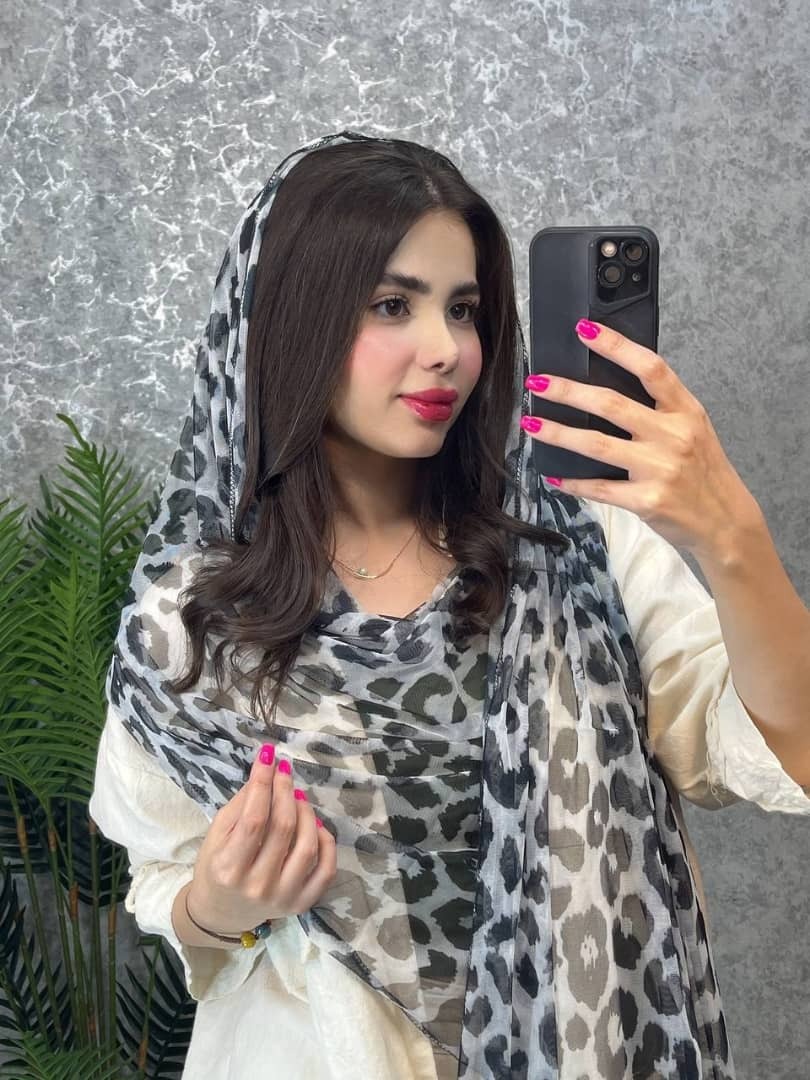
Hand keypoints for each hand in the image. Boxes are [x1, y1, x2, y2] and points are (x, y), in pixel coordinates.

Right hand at [187, 746, 336, 933]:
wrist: (222, 913)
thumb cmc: (216, 868)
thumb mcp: (216, 835)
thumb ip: (240, 805)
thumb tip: (266, 773)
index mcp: (229, 869)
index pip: (254, 819)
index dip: (263, 783)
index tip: (268, 756)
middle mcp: (257, 886)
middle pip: (283, 828)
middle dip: (285, 790)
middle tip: (284, 771)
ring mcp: (283, 898)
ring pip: (307, 846)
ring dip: (307, 812)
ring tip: (298, 796)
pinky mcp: (301, 905)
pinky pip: (326, 870)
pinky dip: (326, 842)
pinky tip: (315, 825)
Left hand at [522, 318, 762, 561]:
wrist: (725, 520)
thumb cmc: (703, 471)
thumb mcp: (694, 428)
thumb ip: (661, 408)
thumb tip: (610, 384)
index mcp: (685, 411)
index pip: (650, 368)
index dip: (616, 346)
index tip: (584, 330)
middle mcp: (673, 436)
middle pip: (612, 405)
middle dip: (568, 391)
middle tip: (538, 382)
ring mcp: (659, 469)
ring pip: (597, 444)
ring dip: (558, 433)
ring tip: (531, 423)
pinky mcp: (646, 501)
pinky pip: (600, 487)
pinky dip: (573, 482)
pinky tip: (554, 475)